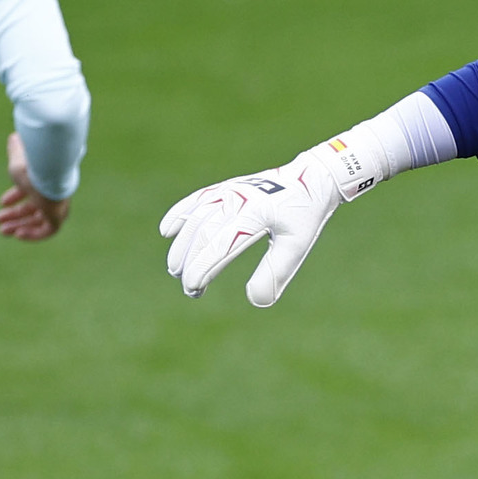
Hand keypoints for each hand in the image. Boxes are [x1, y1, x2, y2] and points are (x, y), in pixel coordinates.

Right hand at [0, 133, 70, 239]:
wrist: (48, 170)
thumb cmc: (32, 164)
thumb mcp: (19, 157)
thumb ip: (16, 150)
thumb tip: (15, 137)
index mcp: (44, 179)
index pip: (31, 190)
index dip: (15, 197)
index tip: (1, 202)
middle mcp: (52, 193)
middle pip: (33, 207)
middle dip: (14, 214)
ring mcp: (56, 206)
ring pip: (38, 220)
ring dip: (19, 225)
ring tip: (3, 231)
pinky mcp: (58, 216)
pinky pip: (47, 231)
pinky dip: (33, 234)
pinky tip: (18, 235)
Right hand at [158, 138, 365, 306]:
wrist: (311, 178)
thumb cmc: (304, 216)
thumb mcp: (297, 245)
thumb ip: (275, 272)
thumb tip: (254, 300)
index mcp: (256, 212)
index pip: (221, 244)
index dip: (203, 267)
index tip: (193, 288)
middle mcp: (238, 198)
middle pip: (203, 232)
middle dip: (191, 262)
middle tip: (189, 289)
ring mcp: (229, 190)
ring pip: (195, 217)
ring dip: (182, 244)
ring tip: (175, 270)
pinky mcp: (226, 187)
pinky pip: (196, 200)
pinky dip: (180, 214)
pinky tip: (166, 231)